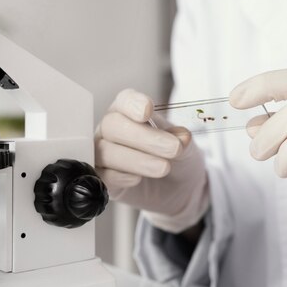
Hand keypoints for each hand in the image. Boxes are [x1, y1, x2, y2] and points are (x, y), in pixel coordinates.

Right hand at [95, 89, 208, 232]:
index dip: (133, 104)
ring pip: (106, 151)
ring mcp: (103, 152)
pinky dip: (121, 177)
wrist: (176, 186)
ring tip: (164, 168)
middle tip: (172, 148)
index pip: (125, 100)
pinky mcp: (102, 178)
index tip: (148, 110)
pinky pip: (103, 175)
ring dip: (137, 160)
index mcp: (130, 110)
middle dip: (143, 137)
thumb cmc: (175, 157)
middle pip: (113, 125)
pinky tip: (138, 179)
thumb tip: (182, 137)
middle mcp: (112, 128)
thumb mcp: (184, 145)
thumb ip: (180, 139)